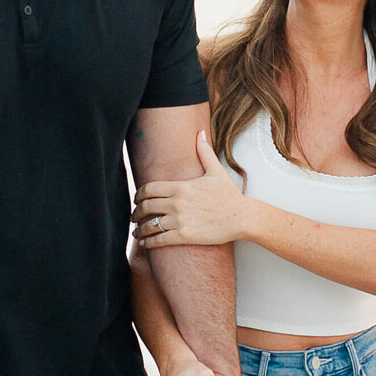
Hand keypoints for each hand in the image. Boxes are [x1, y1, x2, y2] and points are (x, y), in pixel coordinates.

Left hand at [134, 132, 247, 247]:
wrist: (242, 217)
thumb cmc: (229, 195)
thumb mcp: (216, 171)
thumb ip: (204, 152)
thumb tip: (201, 133)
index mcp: (181, 186)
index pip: (150, 188)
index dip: (138, 194)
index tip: (136, 199)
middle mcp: (177, 203)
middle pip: (146, 206)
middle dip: (136, 212)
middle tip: (134, 215)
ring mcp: (180, 220)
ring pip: (150, 225)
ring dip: (139, 229)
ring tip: (136, 231)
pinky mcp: (185, 236)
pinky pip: (159, 240)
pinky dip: (149, 242)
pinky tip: (145, 242)